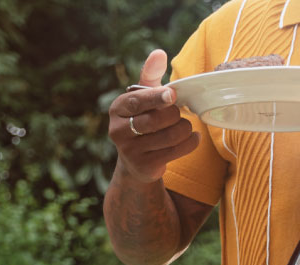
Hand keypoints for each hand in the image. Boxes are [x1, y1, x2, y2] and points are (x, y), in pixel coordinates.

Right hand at [108, 50, 199, 182]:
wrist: (136, 161)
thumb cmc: (143, 119)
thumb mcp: (144, 97)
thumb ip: (151, 76)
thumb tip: (158, 53)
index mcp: (117, 109)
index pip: (138, 101)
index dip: (156, 98)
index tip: (171, 96)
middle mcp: (118, 132)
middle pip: (157, 119)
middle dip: (175, 114)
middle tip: (177, 114)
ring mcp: (130, 152)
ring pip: (172, 134)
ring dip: (185, 128)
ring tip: (183, 127)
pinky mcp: (144, 167)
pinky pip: (178, 150)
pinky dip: (191, 142)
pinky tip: (191, 138)